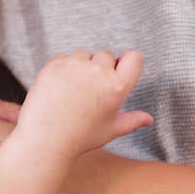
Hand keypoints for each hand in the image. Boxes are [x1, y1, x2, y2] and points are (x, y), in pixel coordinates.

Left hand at [15, 50, 152, 159]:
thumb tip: (149, 119)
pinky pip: (64, 58)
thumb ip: (132, 121)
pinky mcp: (54, 64)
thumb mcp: (111, 130)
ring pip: (84, 55)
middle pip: (107, 55)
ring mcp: (74, 65)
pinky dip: (64, 68)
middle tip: (92, 89)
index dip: (128, 62)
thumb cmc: (81, 137)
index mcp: (117, 86)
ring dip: (83, 66)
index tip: (120, 71)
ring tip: (75, 91)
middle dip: (102, 67)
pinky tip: (61, 88)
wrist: (45, 138)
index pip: (134, 58)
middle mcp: (97, 71)